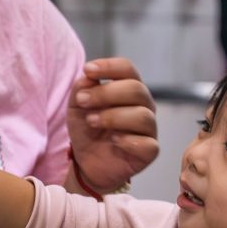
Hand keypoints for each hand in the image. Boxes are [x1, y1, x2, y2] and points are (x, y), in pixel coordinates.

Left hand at [66, 57, 158, 194]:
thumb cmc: (88, 129)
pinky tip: (113, 140)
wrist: (88, 161)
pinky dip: (128, 140)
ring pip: (143, 116)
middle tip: (83, 101)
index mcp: (129, 89)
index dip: (109, 66)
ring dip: (113, 117)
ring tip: (91, 122)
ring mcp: (149, 129)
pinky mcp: (150, 151)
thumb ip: (81, 88)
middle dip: (106, 93)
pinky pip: (148, 143)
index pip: (128, 69)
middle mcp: (144, 105)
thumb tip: (89, 76)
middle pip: (136, 89)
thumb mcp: (77, 106)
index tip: (87, 69)